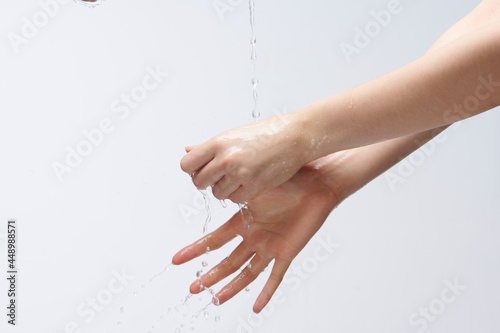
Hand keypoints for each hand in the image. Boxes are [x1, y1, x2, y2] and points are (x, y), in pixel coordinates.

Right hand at [172, 161, 341, 312]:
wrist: (318, 182)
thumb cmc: (288, 178)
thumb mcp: (252, 176)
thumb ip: (225, 172)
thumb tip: (195, 153)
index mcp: (243, 220)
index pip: (214, 240)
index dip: (196, 250)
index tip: (177, 259)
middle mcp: (254, 236)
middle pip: (228, 261)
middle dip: (209, 274)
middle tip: (193, 287)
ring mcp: (270, 246)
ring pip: (247, 272)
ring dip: (231, 287)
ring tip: (216, 300)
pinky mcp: (287, 252)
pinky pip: (276, 276)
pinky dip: (267, 293)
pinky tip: (256, 306)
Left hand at [180, 114, 308, 202]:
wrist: (294, 137)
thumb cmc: (265, 133)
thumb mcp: (233, 135)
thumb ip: (209, 148)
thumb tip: (187, 151)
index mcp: (218, 143)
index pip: (187, 165)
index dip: (193, 169)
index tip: (202, 168)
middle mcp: (226, 158)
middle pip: (199, 182)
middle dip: (207, 181)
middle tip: (220, 175)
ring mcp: (240, 174)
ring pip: (217, 193)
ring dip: (224, 188)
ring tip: (238, 176)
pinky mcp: (254, 187)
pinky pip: (234, 200)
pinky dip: (239, 194)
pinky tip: (248, 182)